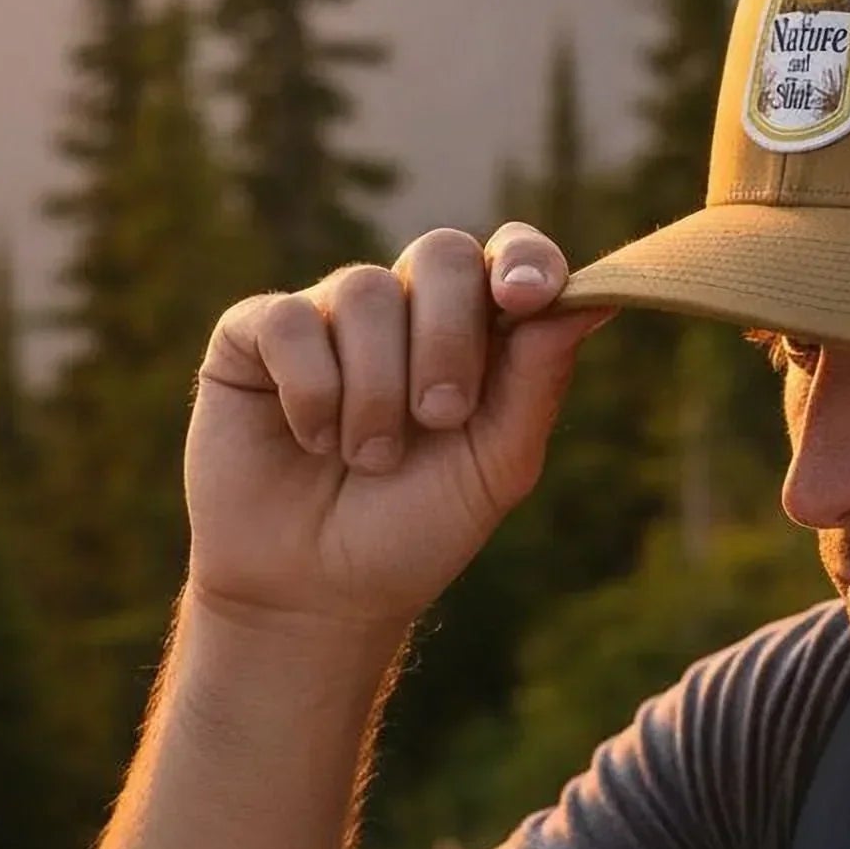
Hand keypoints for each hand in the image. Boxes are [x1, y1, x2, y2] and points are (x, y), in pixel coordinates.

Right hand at [183, 225, 614, 630]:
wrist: (317, 594)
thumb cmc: (415, 530)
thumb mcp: (495, 466)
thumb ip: (538, 382)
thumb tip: (594, 301)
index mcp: (476, 333)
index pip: (511, 255)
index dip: (525, 260)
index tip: (527, 298)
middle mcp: (406, 310)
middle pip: (442, 254)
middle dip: (449, 337)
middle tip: (440, 416)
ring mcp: (329, 316)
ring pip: (365, 291)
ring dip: (376, 390)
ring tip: (369, 458)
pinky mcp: (255, 335)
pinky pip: (290, 320)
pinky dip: (312, 390)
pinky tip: (312, 440)